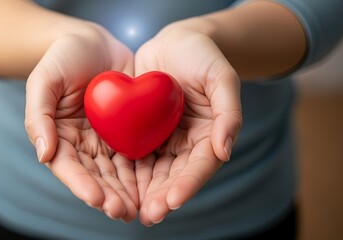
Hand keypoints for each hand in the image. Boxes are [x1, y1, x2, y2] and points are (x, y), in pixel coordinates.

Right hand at [25, 22, 137, 221]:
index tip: (96, 199)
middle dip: (109, 196)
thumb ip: (38, 115)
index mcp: (60, 137)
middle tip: (124, 212)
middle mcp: (84, 144)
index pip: (69, 167)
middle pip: (96, 177)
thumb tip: (43, 154)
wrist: (95, 41)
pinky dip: (144, 172)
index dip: (81, 184)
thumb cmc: (64, 56)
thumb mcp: (44, 79)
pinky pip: (137, 154)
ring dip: (128, 192)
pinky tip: (155, 185)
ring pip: (118, 173)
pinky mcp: (129, 131)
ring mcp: (108, 140)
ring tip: (140, 209)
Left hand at [134, 19, 241, 225]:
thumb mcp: (221, 77)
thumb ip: (229, 112)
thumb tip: (226, 150)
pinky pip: (135, 154)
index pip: (201, 166)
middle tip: (147, 215)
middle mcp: (187, 143)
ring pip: (154, 172)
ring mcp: (165, 139)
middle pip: (175, 176)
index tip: (172, 201)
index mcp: (210, 136)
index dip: (188, 184)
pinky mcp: (144, 132)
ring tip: (128, 210)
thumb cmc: (202, 55)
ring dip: (143, 192)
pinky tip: (113, 185)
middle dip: (162, 197)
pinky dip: (127, 172)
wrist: (174, 42)